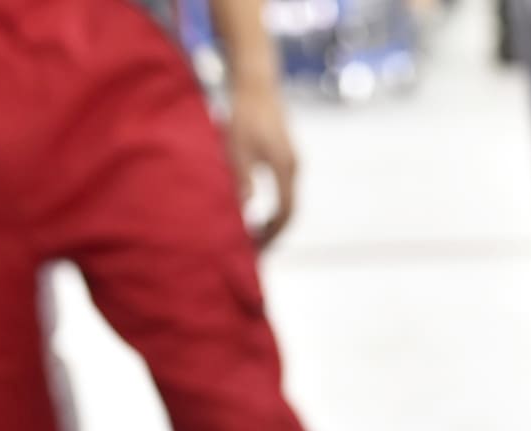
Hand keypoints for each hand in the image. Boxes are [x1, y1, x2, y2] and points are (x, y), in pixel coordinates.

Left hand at [225, 80, 297, 246]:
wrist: (256, 82)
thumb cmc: (243, 114)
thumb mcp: (237, 149)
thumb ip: (241, 181)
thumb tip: (242, 212)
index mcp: (285, 170)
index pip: (285, 213)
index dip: (272, 233)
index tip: (256, 247)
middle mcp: (293, 168)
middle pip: (289, 210)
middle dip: (273, 231)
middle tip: (254, 248)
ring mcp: (291, 161)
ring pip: (286, 199)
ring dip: (272, 218)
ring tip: (252, 232)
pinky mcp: (283, 154)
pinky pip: (281, 188)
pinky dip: (271, 204)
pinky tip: (254, 207)